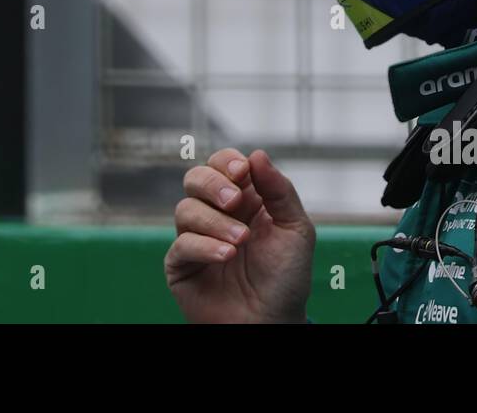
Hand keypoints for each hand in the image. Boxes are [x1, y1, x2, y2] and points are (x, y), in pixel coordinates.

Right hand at [165, 148, 315, 322]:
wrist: (273, 322)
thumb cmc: (286, 278)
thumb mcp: (296, 229)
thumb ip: (279, 190)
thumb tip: (257, 154)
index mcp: (243, 199)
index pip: (223, 164)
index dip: (227, 162)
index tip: (242, 172)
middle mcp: (216, 214)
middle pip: (196, 178)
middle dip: (214, 184)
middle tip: (235, 203)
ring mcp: (196, 238)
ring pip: (185, 209)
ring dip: (215, 222)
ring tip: (240, 242)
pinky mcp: (182, 265)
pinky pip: (180, 244)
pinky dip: (204, 246)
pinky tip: (227, 256)